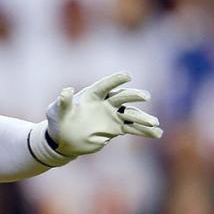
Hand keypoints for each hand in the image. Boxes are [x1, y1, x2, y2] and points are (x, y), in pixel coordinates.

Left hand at [45, 72, 161, 156]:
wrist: (63, 138)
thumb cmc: (58, 120)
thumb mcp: (57, 111)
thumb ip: (63, 102)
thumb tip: (66, 90)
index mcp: (92, 95)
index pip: (105, 85)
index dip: (115, 80)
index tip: (128, 75)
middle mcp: (105, 103)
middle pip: (122, 97)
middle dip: (133, 96)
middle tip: (145, 97)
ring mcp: (112, 115)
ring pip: (131, 114)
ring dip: (143, 118)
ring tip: (154, 123)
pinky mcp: (115, 128)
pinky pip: (132, 128)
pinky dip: (144, 131)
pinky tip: (157, 134)